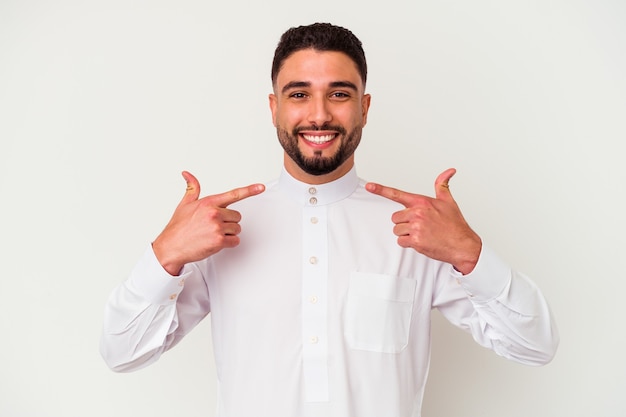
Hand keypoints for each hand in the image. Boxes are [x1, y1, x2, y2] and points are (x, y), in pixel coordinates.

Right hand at [152, 171, 264, 274]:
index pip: (233, 194)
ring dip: (228, 233)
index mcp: (209, 202)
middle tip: (214, 227)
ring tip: (212, 235)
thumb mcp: (184, 204)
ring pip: (237, 229)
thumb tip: (187, 174)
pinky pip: (235, 241)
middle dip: (229, 222)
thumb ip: (192, 188)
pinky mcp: (219, 241)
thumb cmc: (178, 227)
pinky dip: (228, 243)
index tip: (261, 187)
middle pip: (237, 216)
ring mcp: (217, 227)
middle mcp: (214, 213)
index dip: (250, 190)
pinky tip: (215, 243)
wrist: (171, 247)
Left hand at [365, 168, 480, 274]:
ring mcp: (416, 227)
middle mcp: (418, 213)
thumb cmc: (455, 224)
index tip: (369, 186)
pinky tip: (421, 242)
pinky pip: (401, 242)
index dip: (381, 189)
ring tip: (422, 234)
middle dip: (404, 223)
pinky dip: (408, 244)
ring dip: (406, 234)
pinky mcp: (416, 240)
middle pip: (395, 217)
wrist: (463, 244)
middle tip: (420, 226)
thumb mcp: (449, 201)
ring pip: (397, 230)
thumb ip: (442, 185)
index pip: (397, 194)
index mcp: (422, 202)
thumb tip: (450, 171)